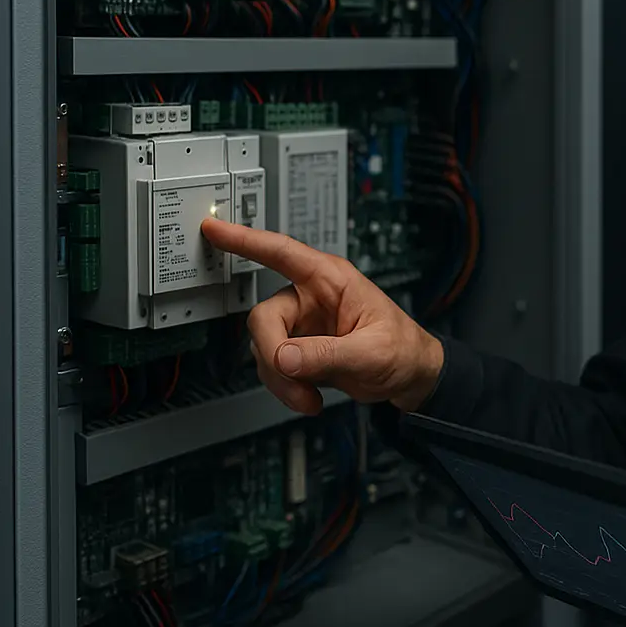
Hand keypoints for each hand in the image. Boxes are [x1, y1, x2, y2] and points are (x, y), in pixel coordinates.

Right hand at [199, 217, 444, 414]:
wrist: (410, 376)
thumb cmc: (403, 349)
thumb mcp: (372, 351)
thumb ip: (328, 354)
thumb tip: (284, 357)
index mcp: (331, 280)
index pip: (282, 253)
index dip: (245, 240)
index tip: (214, 228)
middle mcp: (310, 298)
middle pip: (264, 318)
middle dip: (273, 355)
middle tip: (292, 378)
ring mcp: (301, 325)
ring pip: (264, 348)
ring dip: (281, 380)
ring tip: (310, 398)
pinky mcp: (297, 349)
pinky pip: (272, 367)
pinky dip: (285, 388)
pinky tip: (310, 397)